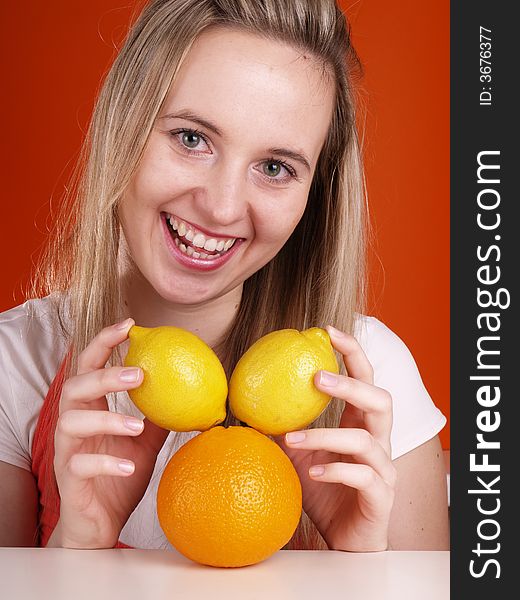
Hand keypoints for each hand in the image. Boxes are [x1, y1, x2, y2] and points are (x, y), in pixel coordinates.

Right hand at [52, 318, 168, 548]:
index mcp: (91, 409)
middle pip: (74, 388)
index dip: (105, 343)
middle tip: (138, 374)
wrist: (100, 524)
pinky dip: (105, 461)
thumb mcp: (145, 442)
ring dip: (107, 419)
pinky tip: (128, 465)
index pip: (90, 366)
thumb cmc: (119, 475)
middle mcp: (73, 424)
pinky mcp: (69, 479)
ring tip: (137, 424)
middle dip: (104, 375)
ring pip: (70, 423)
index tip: (130, 325)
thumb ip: (158, 415)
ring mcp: (67, 451)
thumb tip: (192, 391)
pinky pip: (80, 465)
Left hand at [276, 326, 395, 551]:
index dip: (352, 352)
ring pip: (366, 439)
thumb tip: (246, 403)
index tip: (327, 330)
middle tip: (315, 378)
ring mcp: (384, 468)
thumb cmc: (323, 491)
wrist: (344, 540)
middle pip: (380, 399)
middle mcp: (379, 440)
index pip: (365, 378)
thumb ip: (281, 428)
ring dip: (326, 435)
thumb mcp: (297, 455)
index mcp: (362, 423)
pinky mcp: (381, 496)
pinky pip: (364, 477)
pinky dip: (336, 471)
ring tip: (292, 438)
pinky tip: (312, 473)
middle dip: (350, 384)